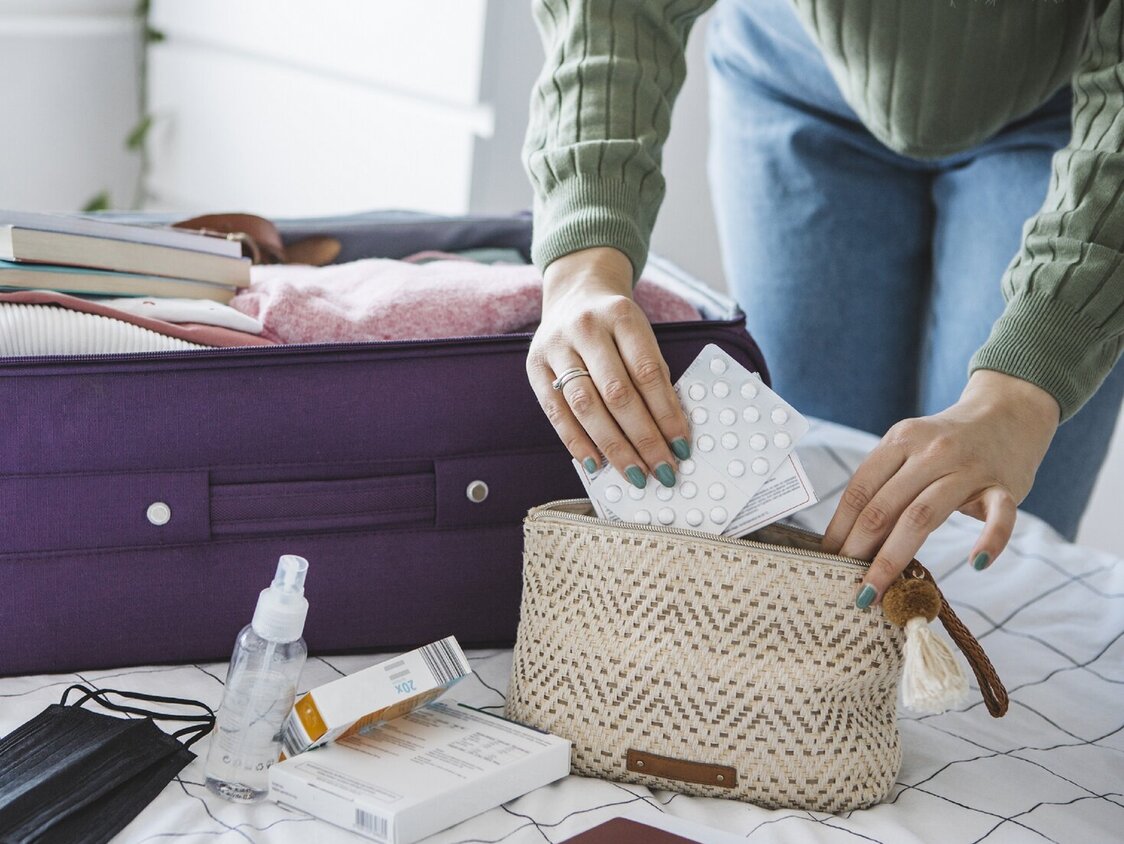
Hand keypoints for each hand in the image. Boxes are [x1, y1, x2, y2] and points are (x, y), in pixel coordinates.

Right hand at [526, 247, 690, 487]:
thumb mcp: (641, 334)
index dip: (666, 414)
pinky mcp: (534, 366)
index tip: (681, 446)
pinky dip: (577, 442)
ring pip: (586, 405)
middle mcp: (586, 328)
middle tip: (662, 469)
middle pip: (617, 393)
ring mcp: (557, 347)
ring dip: (613, 446)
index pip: (648, 373)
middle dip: (643, 438)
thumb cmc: (615, 323)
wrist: (574, 294)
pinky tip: (595, 464)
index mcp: (621, 316)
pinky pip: (556, 412)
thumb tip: (669, 432)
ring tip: (634, 473)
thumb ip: (653, 375)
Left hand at [822, 370, 1060, 607]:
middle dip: (859, 550)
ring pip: (924, 516)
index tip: (827, 560)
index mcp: (900, 440)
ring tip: (877, 590)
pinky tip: (976, 564)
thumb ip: (887, 484)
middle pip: (885, 508)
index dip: (840, 528)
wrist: (1008, 411)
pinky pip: (1000, 515)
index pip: (860, 490)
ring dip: (894, 557)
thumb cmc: (947, 442)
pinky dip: (990, 540)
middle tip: (847, 586)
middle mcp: (931, 452)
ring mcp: (969, 468)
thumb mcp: (911, 449)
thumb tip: (849, 538)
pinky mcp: (1005, 485)